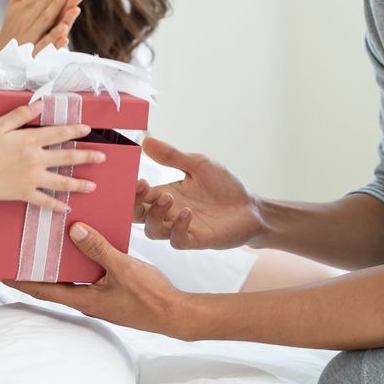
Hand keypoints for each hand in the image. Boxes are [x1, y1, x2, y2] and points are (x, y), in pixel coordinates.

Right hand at [0, 0, 83, 64]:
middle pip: (46, 5)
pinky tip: (64, 33)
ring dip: (59, 11)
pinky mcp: (33, 53)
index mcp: (24, 7)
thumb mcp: (16, 2)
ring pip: (46, 23)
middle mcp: (27, 21)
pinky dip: (53, 40)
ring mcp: (30, 37)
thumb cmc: (13, 24)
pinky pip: (44, 46)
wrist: (2, 55)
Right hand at [0, 102, 103, 212]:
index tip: (88, 129)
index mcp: (29, 140)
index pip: (58, 133)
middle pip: (67, 158)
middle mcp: (36, 160)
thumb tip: (39, 105)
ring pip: (62, 182)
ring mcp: (32, 179)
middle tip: (103, 157)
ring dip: (79, 184)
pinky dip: (57, 205)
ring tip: (93, 186)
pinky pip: (45, 201)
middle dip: (87, 157)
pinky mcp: (26, 194)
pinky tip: (67, 208)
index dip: (74, 130)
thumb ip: (19, 115)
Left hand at [6, 222, 186, 337]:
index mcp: (83, 298)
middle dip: (33, 269)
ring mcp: (98, 295)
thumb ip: (98, 249)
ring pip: (69, 277)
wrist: (175, 314)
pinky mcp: (109, 290)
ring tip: (40, 243)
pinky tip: (78, 244)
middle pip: (51, 283)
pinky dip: (77, 261)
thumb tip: (74, 230)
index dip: (19, 280)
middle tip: (15, 251)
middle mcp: (86, 298)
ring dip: (55, 263)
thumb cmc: (150, 297)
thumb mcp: (124, 268)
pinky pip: (86, 274)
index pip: (42, 289)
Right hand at [133, 137, 262, 249]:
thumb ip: (172, 156)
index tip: (136, 177)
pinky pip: (178, 241)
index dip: (131, 189)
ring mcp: (182, 228)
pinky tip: (188, 213)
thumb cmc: (224, 186)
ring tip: (169, 197)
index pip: (139, 195)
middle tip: (143, 187)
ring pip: (153, 231)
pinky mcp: (198, 240)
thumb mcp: (197, 165)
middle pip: (138, 216)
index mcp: (166, 194)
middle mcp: (170, 213)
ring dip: (155, 215)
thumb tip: (146, 141)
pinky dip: (178, 228)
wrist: (251, 206)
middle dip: (134, 204)